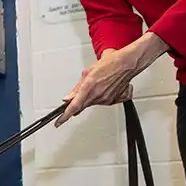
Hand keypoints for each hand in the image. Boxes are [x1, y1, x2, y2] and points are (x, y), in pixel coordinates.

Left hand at [54, 32, 168, 126]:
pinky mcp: (113, 100)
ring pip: (91, 103)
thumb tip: (67, 98)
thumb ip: (76, 88)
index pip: (74, 106)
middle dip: (77, 104)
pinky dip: (99, 97)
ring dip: (89, 98)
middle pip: (82, 106)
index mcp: (89, 87)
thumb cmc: (109, 64)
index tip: (59, 122)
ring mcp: (106, 99)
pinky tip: (104, 88)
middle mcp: (98, 95)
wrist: (127, 63)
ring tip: (97, 84)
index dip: (65, 116)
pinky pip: (101, 102)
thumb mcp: (87, 73)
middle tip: (79, 96)